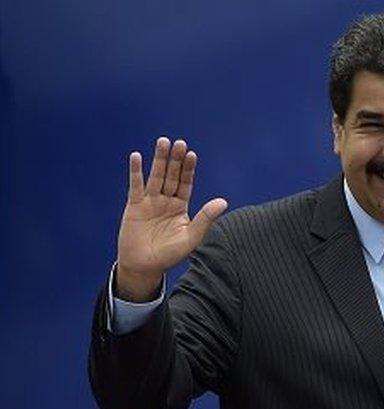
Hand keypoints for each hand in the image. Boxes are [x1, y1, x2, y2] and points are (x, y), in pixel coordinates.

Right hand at [116, 137, 226, 300]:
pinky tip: (136, 156)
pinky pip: (135, 186)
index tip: (192, 154)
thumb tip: (224, 201)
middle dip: (175, 160)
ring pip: (156, 176)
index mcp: (181, 206)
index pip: (186, 183)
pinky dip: (136, 171)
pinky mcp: (134, 206)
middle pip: (172, 176)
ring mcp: (150, 201)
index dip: (188, 169)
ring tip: (163, 141)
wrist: (145, 266)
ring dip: (159, 160)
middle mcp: (166, 200)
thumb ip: (205, 218)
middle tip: (179, 142)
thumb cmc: (170, 254)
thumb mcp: (191, 236)